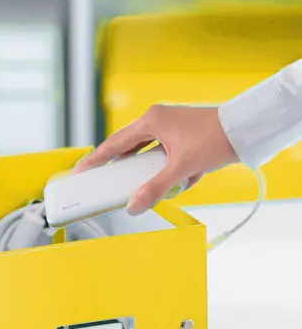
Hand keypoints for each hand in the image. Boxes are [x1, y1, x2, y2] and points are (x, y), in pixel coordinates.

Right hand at [74, 104, 238, 214]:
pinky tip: (188, 177)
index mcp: (151, 121)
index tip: (80, 171)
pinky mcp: (181, 136)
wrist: (248, 129)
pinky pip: (166, 156)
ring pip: (149, 155)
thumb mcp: (183, 167)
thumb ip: (155, 188)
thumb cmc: (216, 139)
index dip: (95, 159)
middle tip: (111, 184)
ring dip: (154, 172)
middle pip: (130, 149)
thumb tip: (133, 207)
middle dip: (126, 169)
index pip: (114, 144)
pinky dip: (173, 170)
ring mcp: (170, 128)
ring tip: (162, 183)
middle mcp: (157, 120)